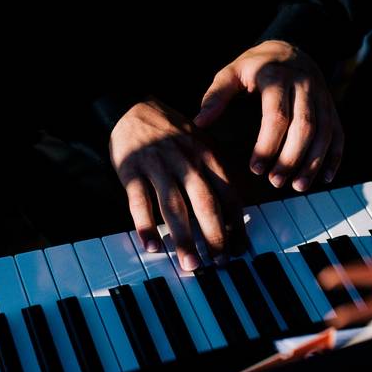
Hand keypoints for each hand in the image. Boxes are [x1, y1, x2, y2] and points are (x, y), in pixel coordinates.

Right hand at [109, 99, 244, 270]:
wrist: (133, 107)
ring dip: (184, 238)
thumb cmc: (172, 132)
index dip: (236, 224)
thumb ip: (216, 173)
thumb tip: (232, 212)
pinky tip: (151, 246)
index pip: (228, 194)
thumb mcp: (201, 144)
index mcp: (207, 157)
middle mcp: (186, 162)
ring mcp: (158, 166)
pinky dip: (145, 225)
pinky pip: (139, 202)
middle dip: (214, 236)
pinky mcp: (132, 171)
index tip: (240, 248)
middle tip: (219, 263)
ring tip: (190, 264)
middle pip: (205, 204)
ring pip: (174, 207)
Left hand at [193, 40, 343, 191]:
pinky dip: (335, 156)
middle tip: (275, 182)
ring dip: (313, 162)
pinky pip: (338, 133)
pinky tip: (325, 177)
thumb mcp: (231, 72)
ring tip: (298, 186)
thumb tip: (199, 122)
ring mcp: (322, 96)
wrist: (290, 49)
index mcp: (277, 76)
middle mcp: (304, 85)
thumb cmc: (254, 66)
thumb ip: (216, 96)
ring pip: (324, 132)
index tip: (255, 169)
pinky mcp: (332, 107)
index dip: (268, 145)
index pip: (277, 115)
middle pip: (304, 126)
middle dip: (291, 158)